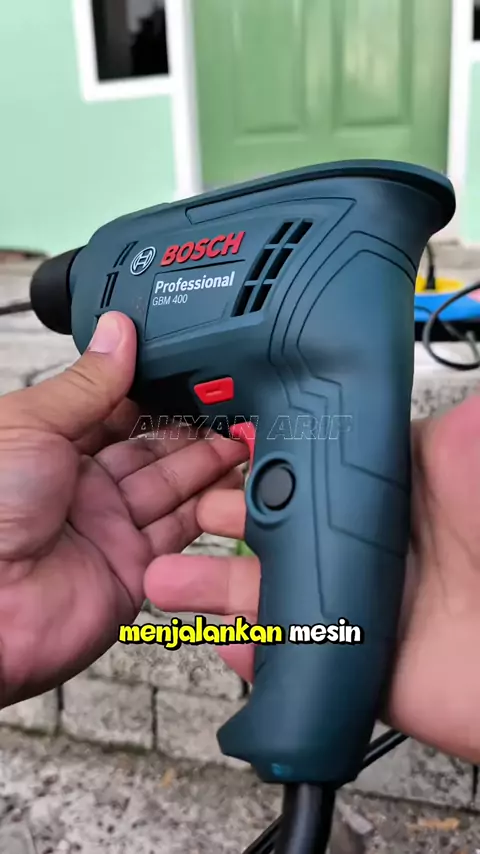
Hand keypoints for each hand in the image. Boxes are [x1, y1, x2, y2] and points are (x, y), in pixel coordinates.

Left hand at [0, 312, 246, 706]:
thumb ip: (87, 384)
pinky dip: (209, 508)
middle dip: (190, 425)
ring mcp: (109, 527)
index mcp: (51, 445)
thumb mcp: (34, 424)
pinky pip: (179, 530)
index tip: (192, 371)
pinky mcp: (133, 567)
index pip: (117, 410)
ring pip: (172, 486)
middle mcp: (82, 486)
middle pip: (151, 447)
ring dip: (208, 462)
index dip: (155, 392)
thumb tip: (117, 332)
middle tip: (229, 403)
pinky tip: (231, 482)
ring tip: (242, 435)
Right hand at [145, 395, 479, 763]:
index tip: (219, 442)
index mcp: (386, 491)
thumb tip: (414, 372)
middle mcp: (361, 542)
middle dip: (221, 513)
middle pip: (276, 523)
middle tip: (178, 505)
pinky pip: (285, 655)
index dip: (262, 452)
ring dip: (213, 581)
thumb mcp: (477, 462)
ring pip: (267, 588)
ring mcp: (351, 601)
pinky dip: (248, 651)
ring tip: (167, 574)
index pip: (311, 462)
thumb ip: (454, 427)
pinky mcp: (347, 660)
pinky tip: (217, 636)